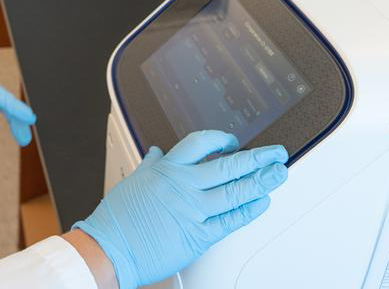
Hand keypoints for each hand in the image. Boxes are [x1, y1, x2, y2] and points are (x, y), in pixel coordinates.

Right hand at [73, 131, 287, 288]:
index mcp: (167, 169)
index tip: (233, 142)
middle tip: (275, 154)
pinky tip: (261, 203)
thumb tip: (157, 153)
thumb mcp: (134, 180)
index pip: (201, 143)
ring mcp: (193, 210)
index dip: (222, 139)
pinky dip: (249, 211)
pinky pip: (231, 221)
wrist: (110, 248)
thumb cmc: (118, 218)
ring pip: (235, 191)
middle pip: (228, 165)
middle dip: (257, 158)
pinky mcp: (199, 235)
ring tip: (277, 174)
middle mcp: (183, 186)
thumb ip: (151, 165)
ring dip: (261, 182)